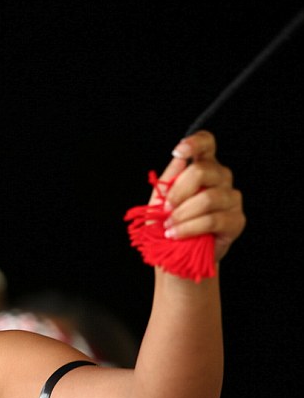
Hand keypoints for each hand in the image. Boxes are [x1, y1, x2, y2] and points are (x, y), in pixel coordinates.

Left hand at [158, 131, 244, 262]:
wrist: (176, 254)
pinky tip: (176, 234)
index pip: (207, 144)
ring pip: (208, 198)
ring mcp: (232, 199)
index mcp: (204, 168)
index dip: (195, 143)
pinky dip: (190, 228)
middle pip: (203, 171)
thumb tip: (179, 158)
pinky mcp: (236, 220)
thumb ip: (170, 178)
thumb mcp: (161, 199)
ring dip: (183, 214)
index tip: (178, 151)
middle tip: (166, 209)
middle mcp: (222, 178)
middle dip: (178, 192)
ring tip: (169, 226)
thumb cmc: (168, 223)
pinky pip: (213, 220)